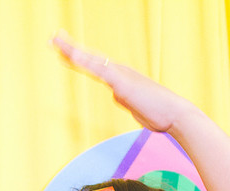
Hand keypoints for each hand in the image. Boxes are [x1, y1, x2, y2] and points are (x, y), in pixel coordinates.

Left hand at [52, 33, 196, 134]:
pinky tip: (71, 55)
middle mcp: (119, 72)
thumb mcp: (137, 107)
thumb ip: (126, 99)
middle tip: (53, 38)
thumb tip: (118, 96)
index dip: (79, 57)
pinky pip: (98, 69)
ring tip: (55, 42)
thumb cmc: (160, 113)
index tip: (65, 51)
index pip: (96, 64)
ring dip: (71, 50)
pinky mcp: (121, 82)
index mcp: (121, 77)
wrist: (176, 115)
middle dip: (70, 49)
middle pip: (90, 58)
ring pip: (91, 60)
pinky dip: (84, 61)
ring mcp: (120, 76)